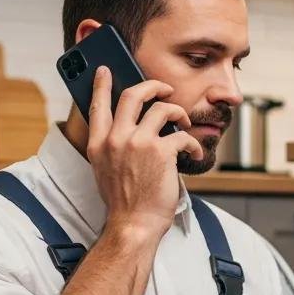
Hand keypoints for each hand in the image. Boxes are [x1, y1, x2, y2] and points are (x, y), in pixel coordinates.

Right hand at [87, 67, 202, 238]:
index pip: (97, 105)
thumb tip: (129, 131)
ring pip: (162, 108)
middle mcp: (116, 138)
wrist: (134, 223)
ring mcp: (138, 143)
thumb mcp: (105, 170)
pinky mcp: (161, 152)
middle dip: (153, 86)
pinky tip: (196, 153)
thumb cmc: (125, 202)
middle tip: (165, 89)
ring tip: (184, 123)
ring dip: (178, 112)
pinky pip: (182, 135)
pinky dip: (194, 143)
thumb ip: (112, 147)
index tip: (105, 70)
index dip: (101, 85)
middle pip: (133, 95)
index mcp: (99, 143)